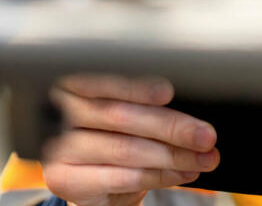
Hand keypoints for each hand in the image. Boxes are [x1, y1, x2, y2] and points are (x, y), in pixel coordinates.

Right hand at [42, 74, 219, 205]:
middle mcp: (58, 111)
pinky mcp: (64, 178)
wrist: (90, 180)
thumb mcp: (125, 111)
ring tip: (202, 158)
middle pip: (119, 116)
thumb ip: (144, 104)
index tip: (168, 92)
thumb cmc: (111, 135)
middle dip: (169, 127)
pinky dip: (157, 175)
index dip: (137, 88)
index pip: (105, 81)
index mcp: (72, 82)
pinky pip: (120, 177)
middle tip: (204, 135)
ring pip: (124, 148)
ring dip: (171, 155)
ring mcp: (57, 147)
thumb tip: (189, 113)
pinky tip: (180, 172)